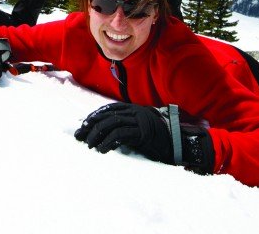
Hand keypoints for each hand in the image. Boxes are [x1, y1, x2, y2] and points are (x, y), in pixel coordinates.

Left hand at [74, 102, 213, 172]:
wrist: (179, 143)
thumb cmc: (157, 139)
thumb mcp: (138, 130)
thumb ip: (125, 127)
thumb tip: (104, 134)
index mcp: (132, 108)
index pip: (108, 109)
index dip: (94, 117)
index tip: (83, 126)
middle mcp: (134, 111)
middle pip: (106, 116)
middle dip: (91, 126)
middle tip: (80, 137)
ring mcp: (139, 120)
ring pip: (111, 124)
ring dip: (97, 135)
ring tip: (89, 145)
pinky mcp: (142, 131)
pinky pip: (121, 135)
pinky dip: (108, 142)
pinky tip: (102, 150)